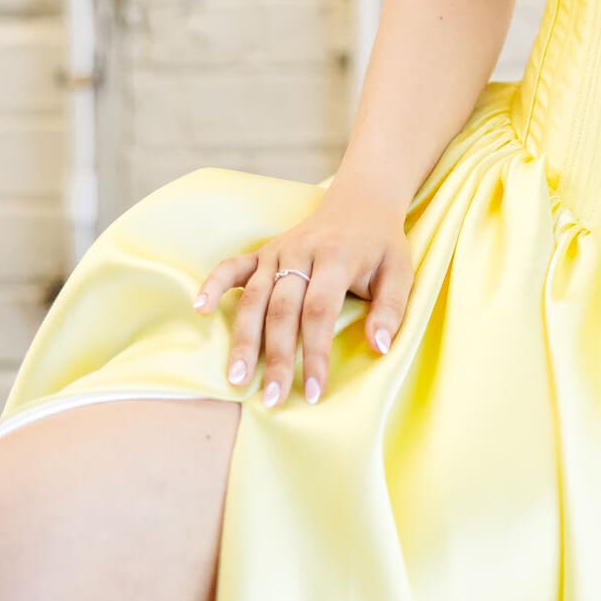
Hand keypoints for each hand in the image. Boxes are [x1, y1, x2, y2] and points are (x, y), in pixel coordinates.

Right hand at [192, 190, 414, 407]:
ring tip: (236, 377)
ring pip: (254, 296)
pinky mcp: (264, 250)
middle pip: (282, 309)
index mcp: (336, 256)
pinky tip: (199, 308)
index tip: (314, 393)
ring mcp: (279, 250)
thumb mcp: (401, 271)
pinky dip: (214, 284)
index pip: (320, 311)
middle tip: (271, 399)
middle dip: (277, 357)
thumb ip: (391, 309)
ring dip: (244, 338)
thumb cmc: (381, 245)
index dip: (316, 353)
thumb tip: (379, 348)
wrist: (361, 201)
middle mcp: (302, 252)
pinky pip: (233, 265)